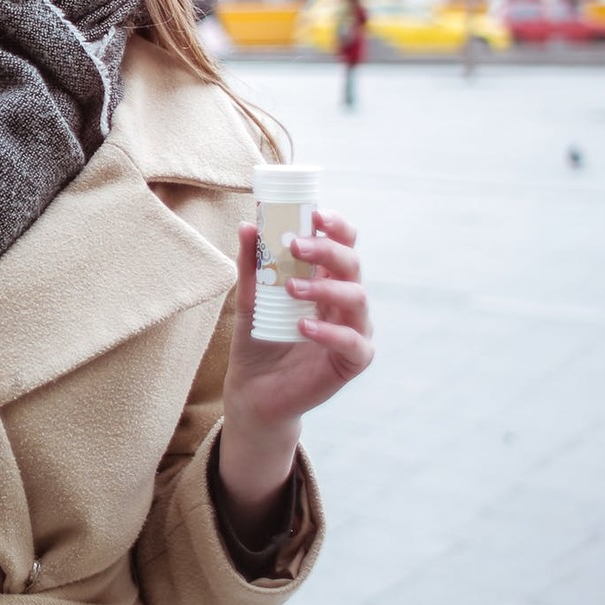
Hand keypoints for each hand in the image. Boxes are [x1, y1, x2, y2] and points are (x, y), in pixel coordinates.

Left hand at [224, 209, 373, 436]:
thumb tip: (246, 226)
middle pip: (352, 264)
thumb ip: (251, 265)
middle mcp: (344, 300)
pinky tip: (303, 326)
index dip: (337, 226)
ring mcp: (352, 330)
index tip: (315, 215)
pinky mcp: (351, 361)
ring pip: (358, 298)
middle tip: (295, 244)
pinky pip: (354, 343)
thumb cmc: (258, 339)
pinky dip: (331, 332)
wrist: (253, 390)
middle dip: (327, 249)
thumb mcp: (249, 299)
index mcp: (326, 279)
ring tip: (291, 288)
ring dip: (325, 287)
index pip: (343, 244)